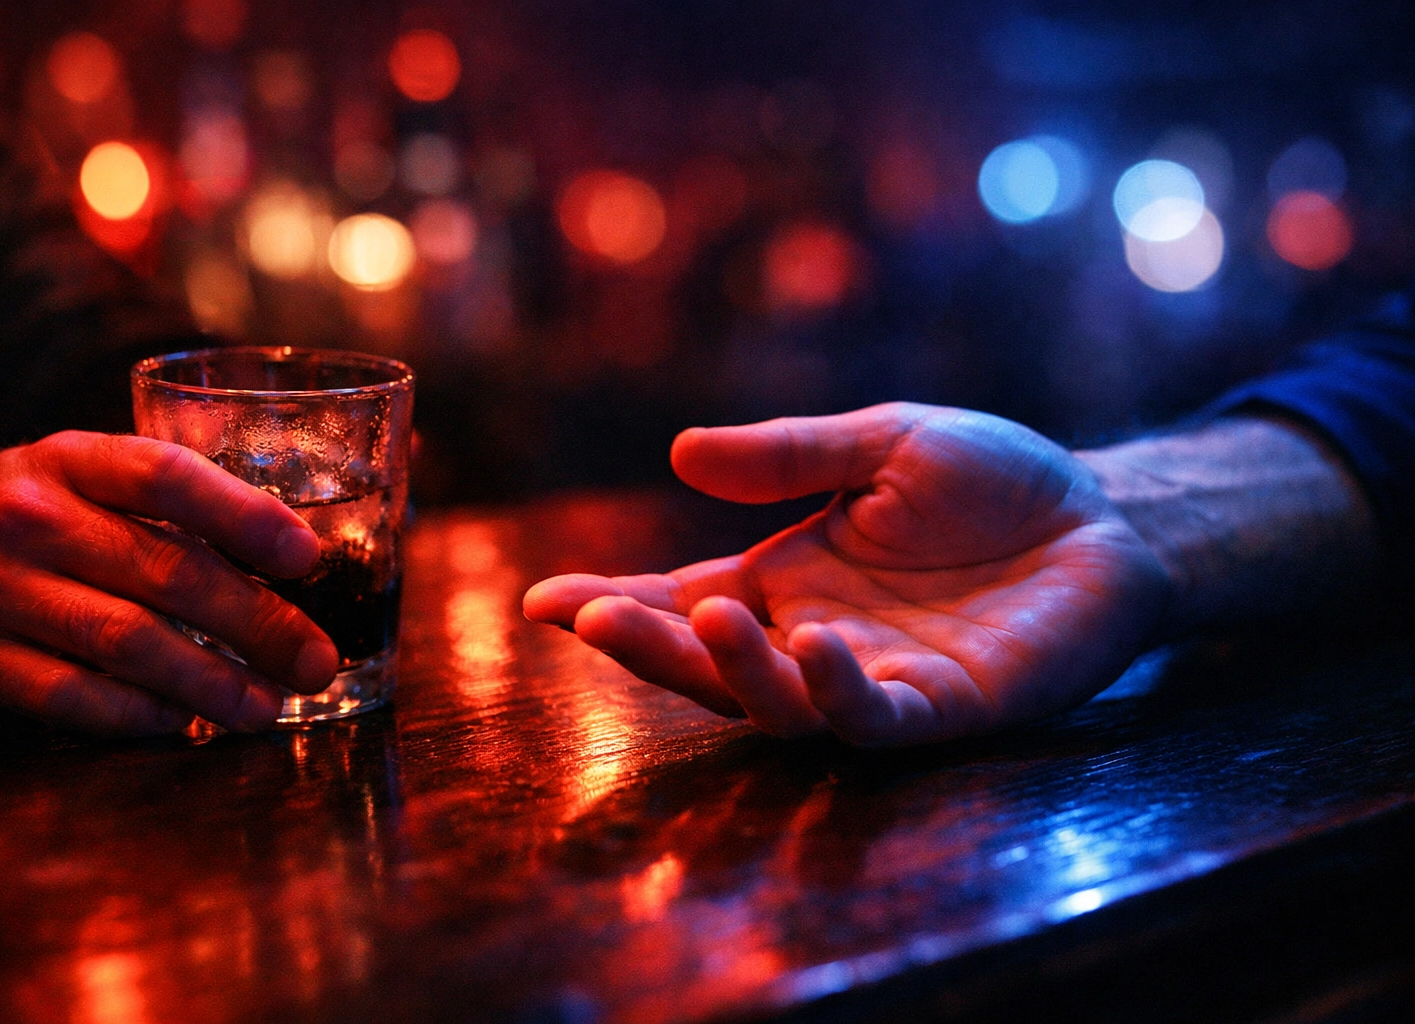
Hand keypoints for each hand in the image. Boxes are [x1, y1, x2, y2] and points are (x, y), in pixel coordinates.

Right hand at [0, 432, 339, 733]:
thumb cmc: (10, 520)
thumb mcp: (69, 480)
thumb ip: (159, 506)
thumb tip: (290, 556)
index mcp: (70, 460)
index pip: (168, 476)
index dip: (244, 516)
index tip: (306, 558)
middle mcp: (31, 517)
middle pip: (166, 571)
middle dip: (257, 624)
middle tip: (315, 660)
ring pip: (127, 642)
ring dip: (211, 683)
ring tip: (267, 707)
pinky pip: (71, 697)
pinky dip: (137, 715)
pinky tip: (182, 724)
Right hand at [525, 403, 1169, 745]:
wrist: (1105, 514)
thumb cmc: (992, 481)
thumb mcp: (882, 443)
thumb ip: (790, 453)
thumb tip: (680, 451)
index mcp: (787, 579)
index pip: (681, 598)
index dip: (613, 605)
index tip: (541, 604)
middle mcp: (814, 639)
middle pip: (710, 662)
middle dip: (647, 647)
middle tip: (594, 619)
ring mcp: (874, 680)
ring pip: (779, 703)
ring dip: (733, 670)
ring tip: (709, 616)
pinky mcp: (943, 708)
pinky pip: (875, 718)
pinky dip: (839, 691)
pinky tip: (819, 644)